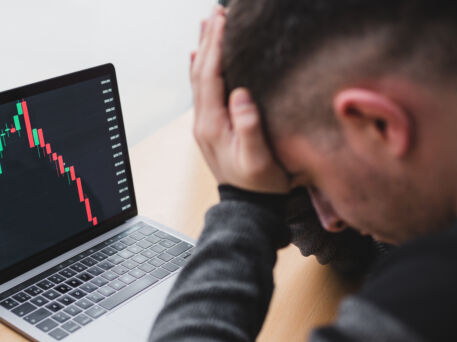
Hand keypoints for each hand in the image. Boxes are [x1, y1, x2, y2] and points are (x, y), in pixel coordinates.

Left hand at [190, 7, 289, 193]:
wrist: (247, 206)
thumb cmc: (259, 184)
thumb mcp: (258, 159)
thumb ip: (249, 127)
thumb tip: (240, 95)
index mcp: (212, 125)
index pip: (210, 77)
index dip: (215, 47)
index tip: (222, 21)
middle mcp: (203, 121)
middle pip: (200, 72)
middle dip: (208, 40)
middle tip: (216, 12)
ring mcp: (204, 123)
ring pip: (199, 78)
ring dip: (203, 49)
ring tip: (208, 23)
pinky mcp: (210, 125)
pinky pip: (202, 90)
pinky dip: (200, 68)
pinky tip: (197, 55)